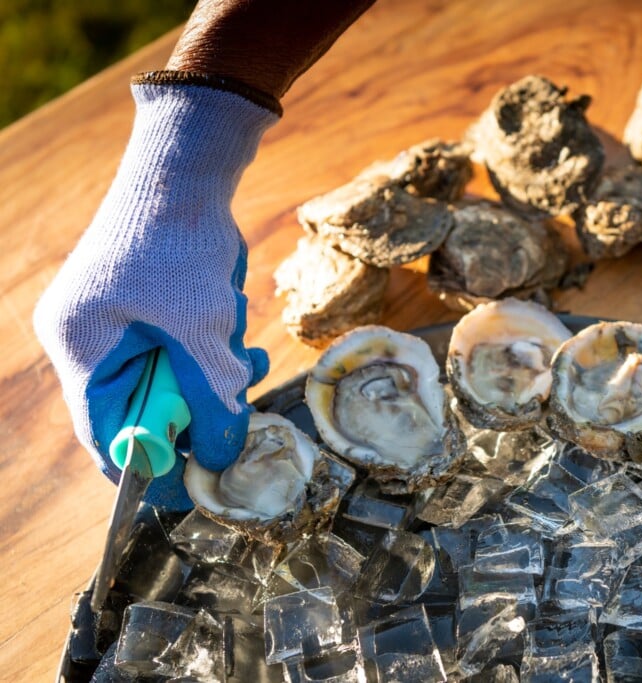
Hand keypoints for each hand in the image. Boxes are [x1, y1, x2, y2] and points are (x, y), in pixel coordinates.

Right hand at [33, 81, 277, 508]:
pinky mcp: (142, 305)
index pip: (105, 436)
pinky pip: (177, 346)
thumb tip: (223, 456)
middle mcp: (88, 339)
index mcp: (81, 349)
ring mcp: (113, 320)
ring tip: (247, 348)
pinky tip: (235, 320)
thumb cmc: (184, 243)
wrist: (186, 164)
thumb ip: (215, 396)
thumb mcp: (205, 329)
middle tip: (241, 398)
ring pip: (170, 376)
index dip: (151, 468)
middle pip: (144, 408)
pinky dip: (211, 343)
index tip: (196, 490)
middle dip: (200, 404)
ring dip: (214, 369)